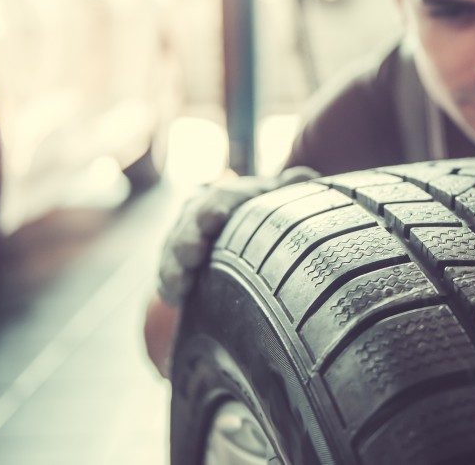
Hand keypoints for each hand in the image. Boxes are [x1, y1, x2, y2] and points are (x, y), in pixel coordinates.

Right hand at [156, 166, 318, 305]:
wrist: (240, 230)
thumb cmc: (264, 213)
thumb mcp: (276, 198)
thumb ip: (290, 188)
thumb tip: (309, 177)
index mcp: (227, 195)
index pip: (220, 198)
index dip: (215, 207)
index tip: (214, 219)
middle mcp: (199, 212)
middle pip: (190, 224)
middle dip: (188, 238)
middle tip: (193, 254)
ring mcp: (183, 237)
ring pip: (172, 250)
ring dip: (174, 267)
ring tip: (181, 284)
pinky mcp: (174, 262)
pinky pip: (165, 273)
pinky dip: (168, 285)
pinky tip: (173, 299)